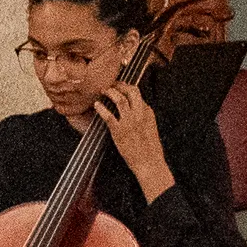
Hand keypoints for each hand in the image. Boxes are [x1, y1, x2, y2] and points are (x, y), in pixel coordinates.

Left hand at [93, 84, 171, 198]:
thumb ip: (143, 116)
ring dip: (110, 92)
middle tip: (110, 84)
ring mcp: (130, 122)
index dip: (126, 88)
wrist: (149, 163)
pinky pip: (108, 115)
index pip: (137, 94)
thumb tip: (136, 109)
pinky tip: (96, 105)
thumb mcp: (150, 128)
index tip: (119, 87)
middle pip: (131, 91)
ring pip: (119, 99)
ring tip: (103, 91)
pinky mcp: (120, 131)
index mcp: (148, 112)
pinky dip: (101, 108)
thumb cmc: (150, 149)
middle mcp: (140, 114)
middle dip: (119, 85)